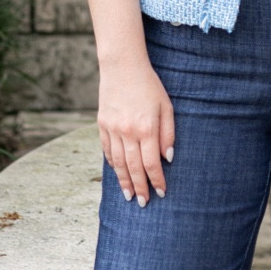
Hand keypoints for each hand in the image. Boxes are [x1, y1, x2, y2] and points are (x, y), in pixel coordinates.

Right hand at [97, 55, 175, 205]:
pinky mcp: (102, 124)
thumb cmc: (149, 85)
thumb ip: (168, 134)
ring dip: (124, 181)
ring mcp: (112, 129)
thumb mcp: (166, 107)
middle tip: (143, 203)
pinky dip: (112, 164)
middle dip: (140, 187)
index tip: (161, 192)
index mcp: (146, 128)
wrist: (122, 67)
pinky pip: (107, 150)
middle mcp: (127, 132)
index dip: (157, 180)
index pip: (152, 163)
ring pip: (117, 163)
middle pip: (133, 168)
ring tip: (129, 195)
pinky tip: (118, 173)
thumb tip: (167, 158)